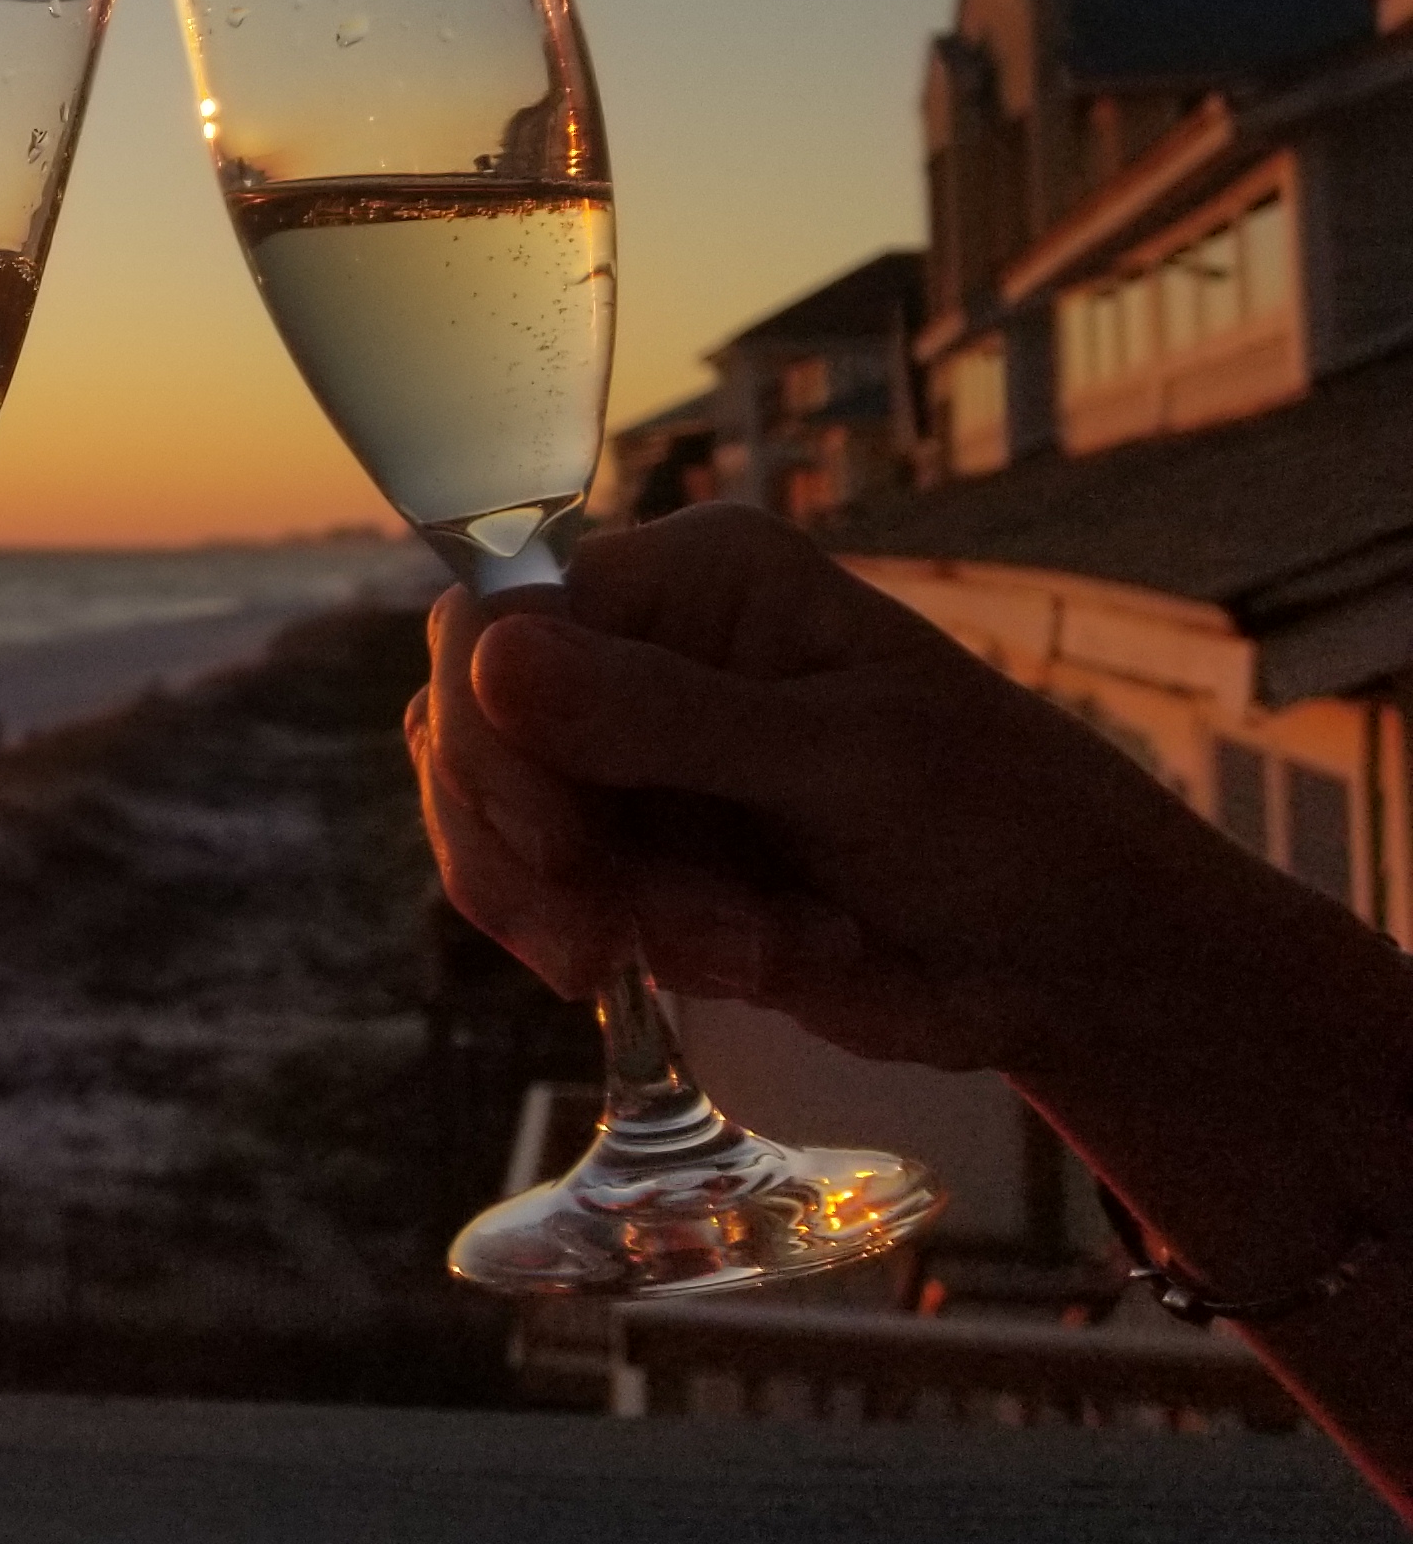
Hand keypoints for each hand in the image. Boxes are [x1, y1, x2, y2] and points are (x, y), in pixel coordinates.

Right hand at [404, 503, 1302, 1082]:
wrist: (1076, 960)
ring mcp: (630, 765)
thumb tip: (491, 659)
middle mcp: (638, 657)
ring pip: (503, 840)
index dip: (489, 737)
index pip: (496, 625)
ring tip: (759, 951)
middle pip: (468, 738)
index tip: (556, 847)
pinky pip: (561, 910)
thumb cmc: (1002, 820)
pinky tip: (770, 957)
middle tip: (624, 944)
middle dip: (543, 858)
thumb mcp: (844, 760)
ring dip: (613, 919)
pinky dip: (645, 955)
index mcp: (690, 582)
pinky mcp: (639, 863)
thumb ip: (665, 716)